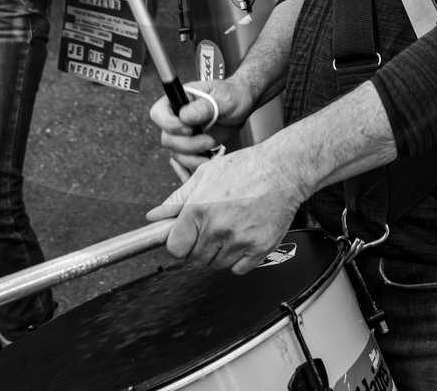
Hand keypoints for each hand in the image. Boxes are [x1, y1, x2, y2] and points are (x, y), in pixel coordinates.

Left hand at [146, 139, 304, 272]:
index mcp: (199, 209)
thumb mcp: (204, 174)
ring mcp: (239, 242)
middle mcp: (217, 228)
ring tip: (228, 229)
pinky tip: (242, 237)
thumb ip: (177, 199)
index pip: (175, 247)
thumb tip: (154, 216)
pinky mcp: (259, 250)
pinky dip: (238, 259)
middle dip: (197, 248)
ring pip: (216, 265)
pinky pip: (238, 269)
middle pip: (195, 260)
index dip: (177, 243)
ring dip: (218, 253)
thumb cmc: (245, 168)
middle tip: (208, 230)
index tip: (183, 238)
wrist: (282, 170)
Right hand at [150, 78, 253, 172]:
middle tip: (209, 141)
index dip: (169, 124)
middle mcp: (176, 118)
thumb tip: (184, 117)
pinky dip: (189, 170)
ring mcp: (183, 134)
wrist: (241, 105)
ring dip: (192, 158)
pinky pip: (182, 163)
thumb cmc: (230, 95)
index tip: (189, 129)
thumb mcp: (221, 98)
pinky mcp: (192, 147)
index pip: (158, 113)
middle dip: (188, 145)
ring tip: (211, 153)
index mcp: (178, 100)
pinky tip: (200, 171)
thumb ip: (203, 107)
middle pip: (167, 138)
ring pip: (175, 153)